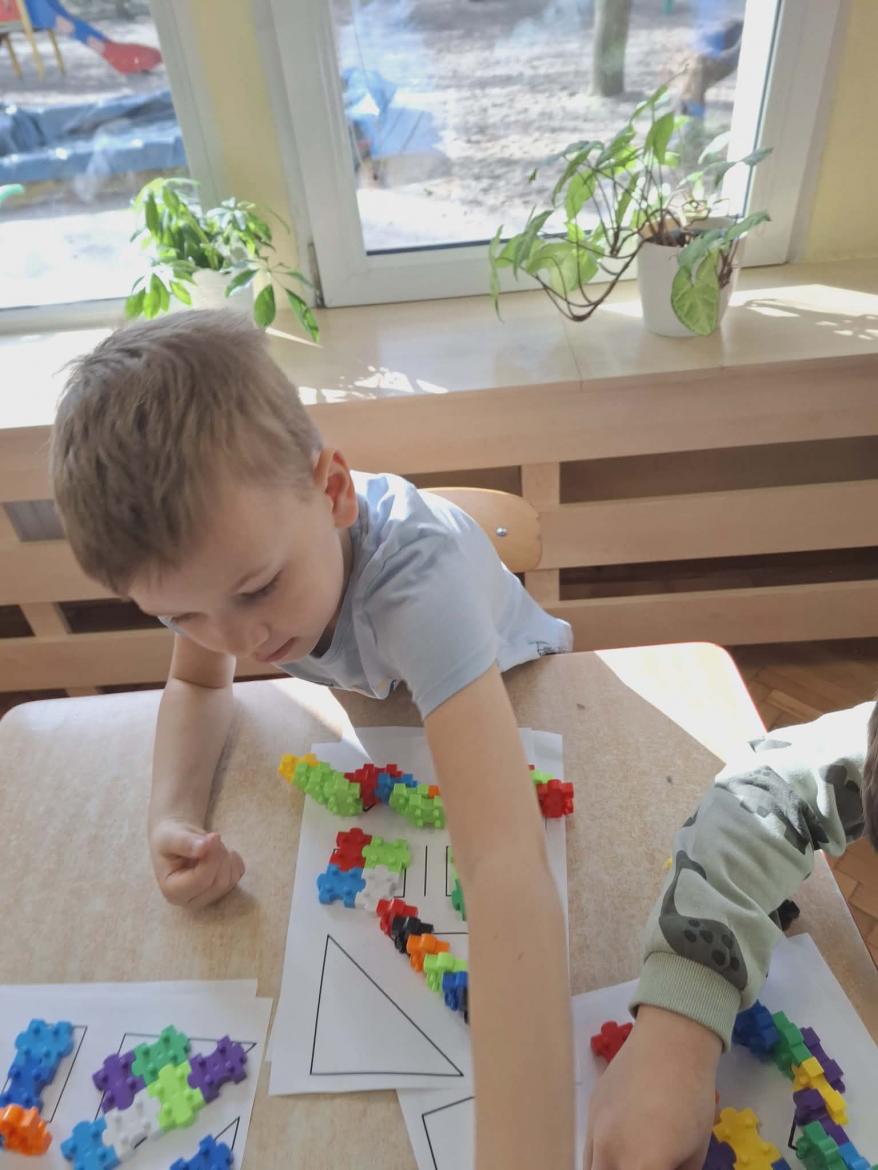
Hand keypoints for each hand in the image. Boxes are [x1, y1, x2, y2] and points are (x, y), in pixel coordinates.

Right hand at [150, 818, 244, 908]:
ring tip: (211, 844)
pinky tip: (219, 852)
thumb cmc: (169, 839)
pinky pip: (238, 875)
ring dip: (226, 856)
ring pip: (230, 880)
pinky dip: (234, 859)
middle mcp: (190, 900)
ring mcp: (208, 897)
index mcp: (172, 891)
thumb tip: (204, 847)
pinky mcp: (221, 890)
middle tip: (210, 837)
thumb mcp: (170, 836)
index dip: (212, 858)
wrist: (175, 840)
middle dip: (219, 855)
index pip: (201, 881)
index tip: (213, 836)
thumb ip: (185, 842)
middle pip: (219, 883)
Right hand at [585, 1006, 721, 1169]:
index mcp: (642, 1163)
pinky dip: (602, 1159)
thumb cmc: (693, 1098)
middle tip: (646, 1165)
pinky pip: (589, 1149)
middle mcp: (610, 1150)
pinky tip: (623, 1151)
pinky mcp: (590, 1111)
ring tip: (633, 1160)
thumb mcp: (695, 1154)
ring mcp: (594, 1128)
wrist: (671, 1041)